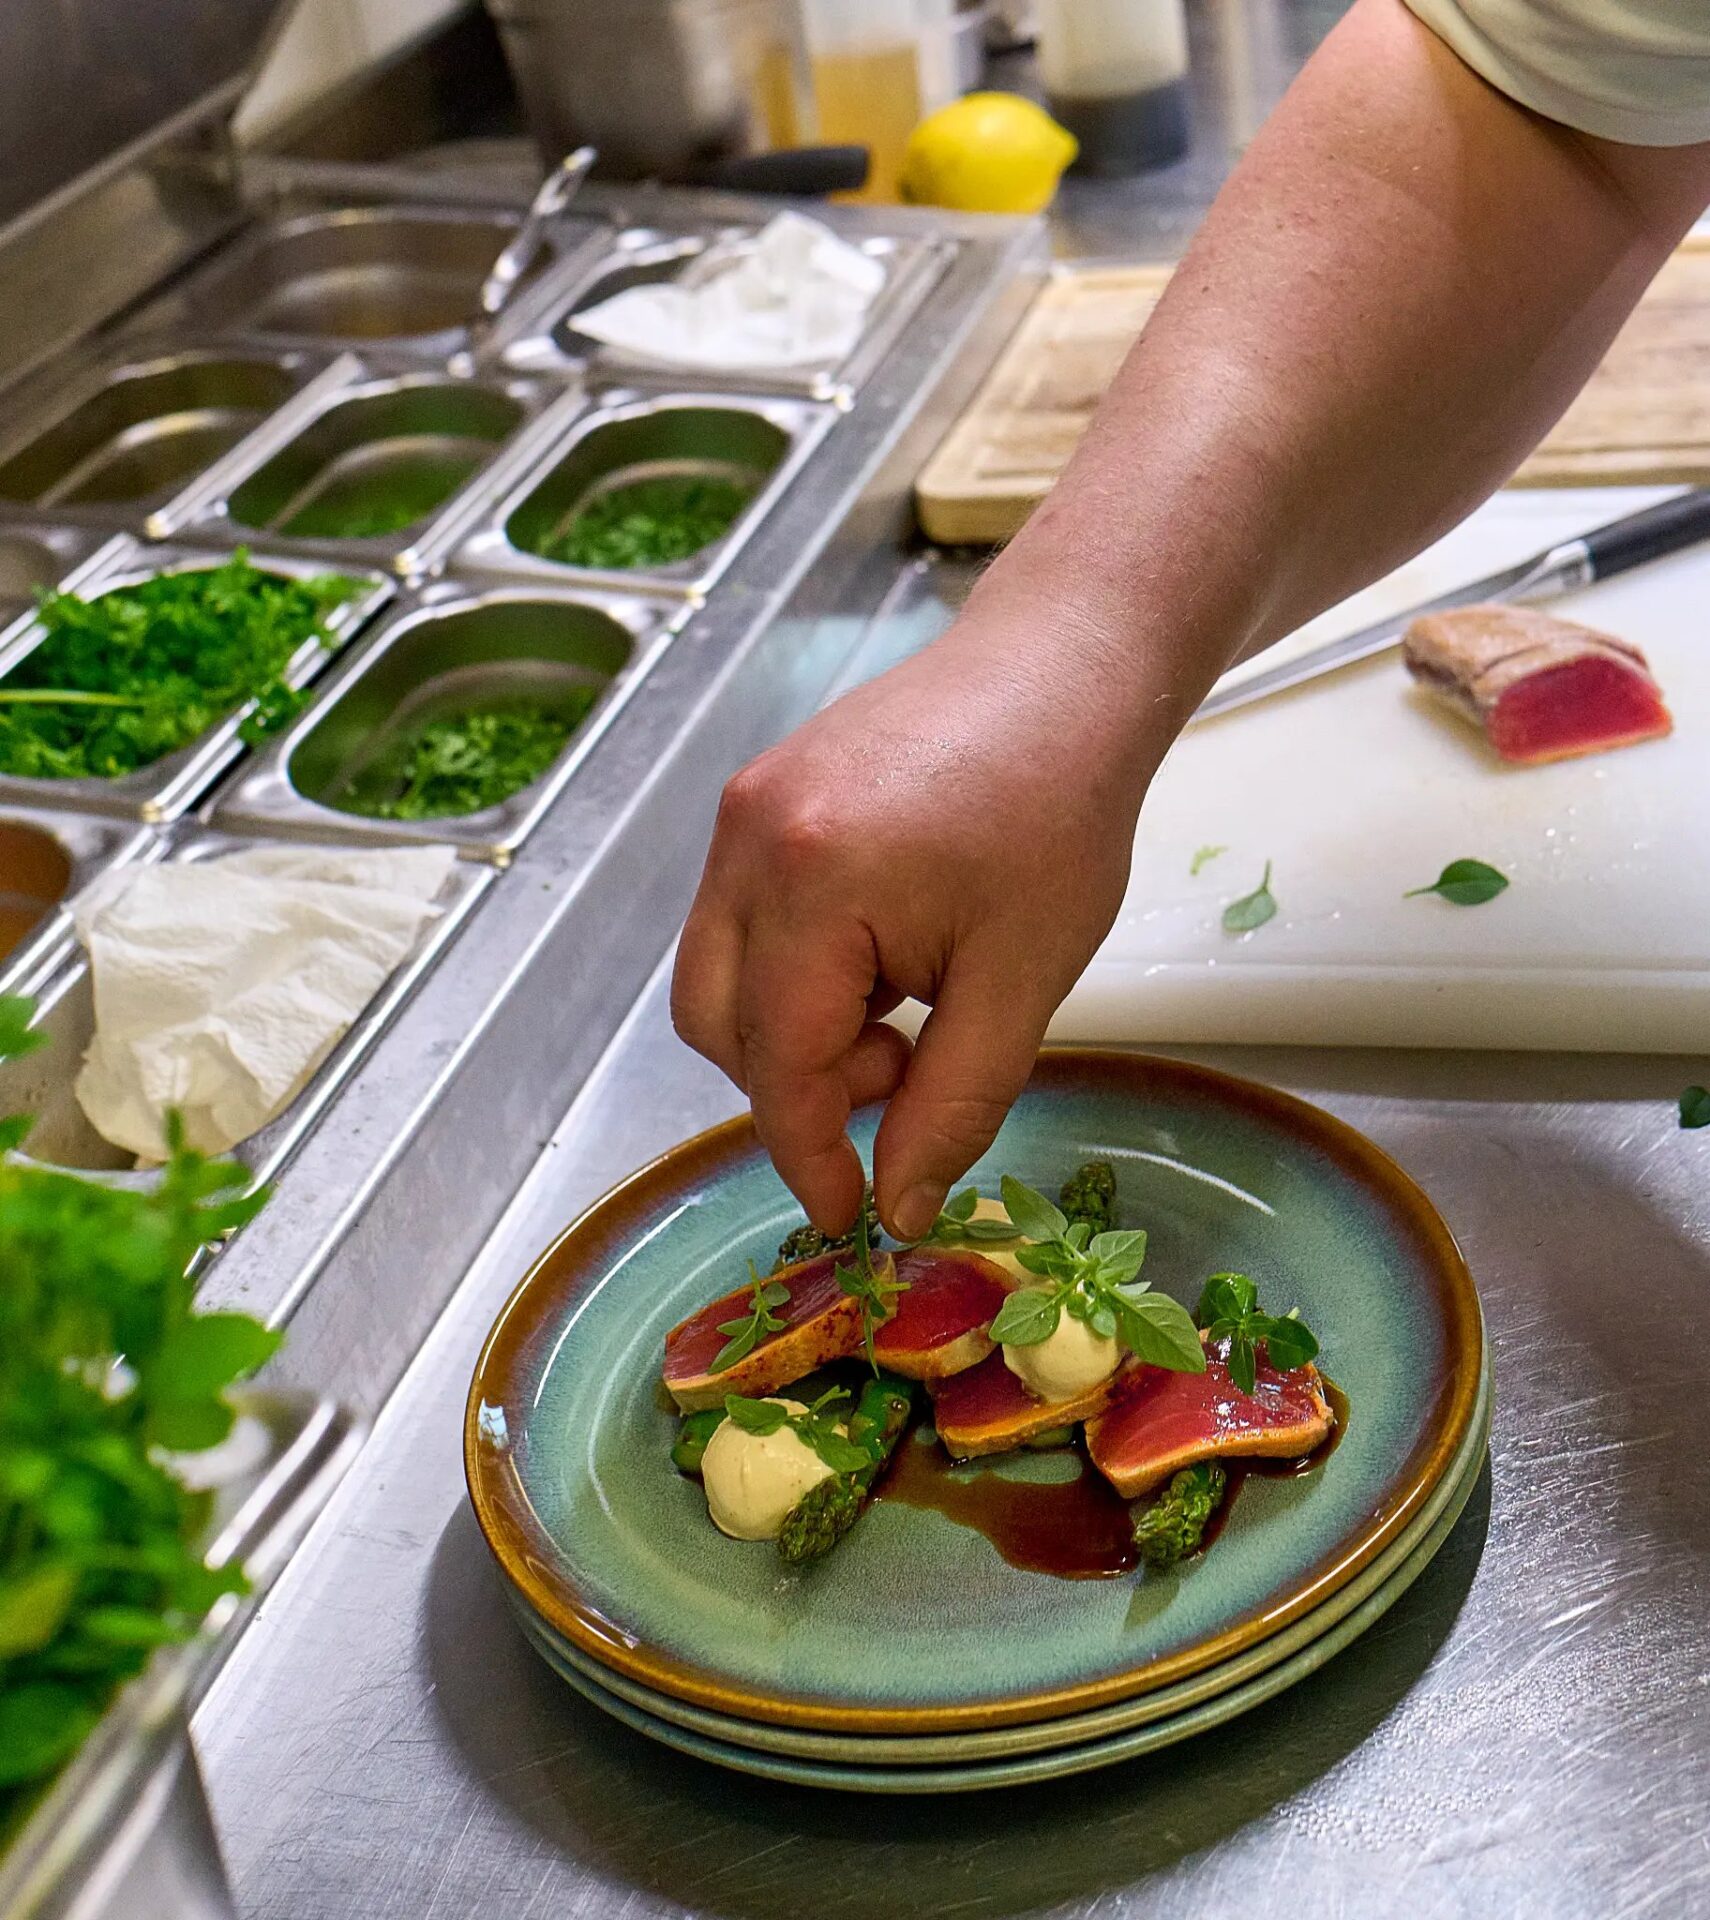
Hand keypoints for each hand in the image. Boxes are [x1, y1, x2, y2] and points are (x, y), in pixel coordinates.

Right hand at [671, 598, 1160, 1242]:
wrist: (1061, 667)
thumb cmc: (1061, 812)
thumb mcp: (1023, 978)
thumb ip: (953, 1103)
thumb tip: (897, 1204)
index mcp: (811, 883)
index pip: (779, 1063)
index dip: (808, 1154)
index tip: (848, 1215)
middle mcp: (749, 843)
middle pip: (716, 1022)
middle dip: (796, 1082)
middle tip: (903, 1069)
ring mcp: (741, 812)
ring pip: (718, 974)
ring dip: (794, 1025)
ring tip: (905, 1001)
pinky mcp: (756, 797)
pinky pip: (740, 919)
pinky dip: (795, 968)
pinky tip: (885, 949)